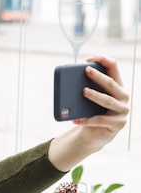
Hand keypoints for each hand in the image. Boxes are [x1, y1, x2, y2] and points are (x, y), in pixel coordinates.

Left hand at [48, 55, 129, 171]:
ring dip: (95, 95)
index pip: (113, 67)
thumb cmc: (91, 112)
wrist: (94, 134)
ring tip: (83, 92)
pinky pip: (101, 121)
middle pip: (111, 83)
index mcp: (117, 85)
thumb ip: (84, 88)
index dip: (103, 60)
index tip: (88, 58)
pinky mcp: (119, 124)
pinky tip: (75, 119)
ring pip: (108, 101)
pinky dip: (87, 120)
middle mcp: (123, 96)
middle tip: (86, 70)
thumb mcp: (88, 99)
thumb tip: (69, 82)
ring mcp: (122, 110)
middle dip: (98, 76)